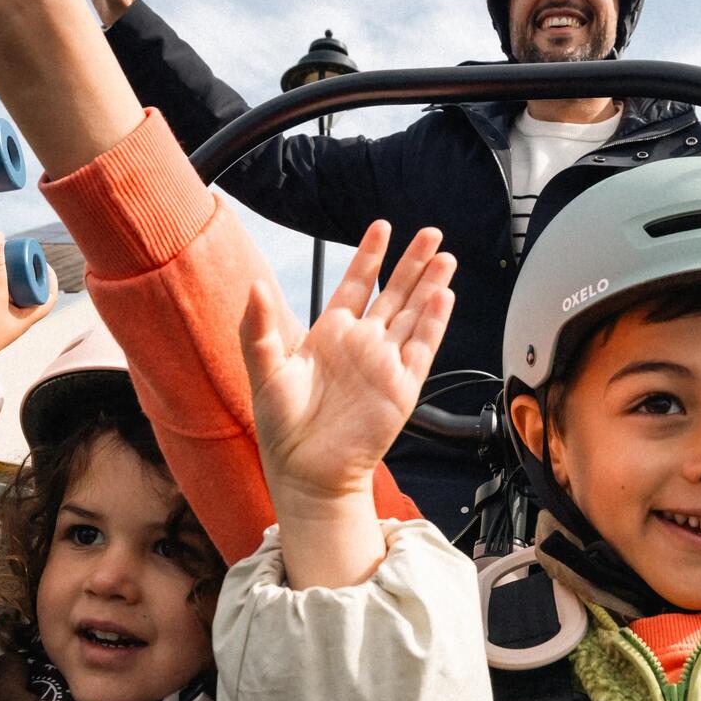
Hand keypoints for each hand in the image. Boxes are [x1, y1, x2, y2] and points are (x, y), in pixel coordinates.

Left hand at [240, 225, 453, 586]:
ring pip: (414, 314)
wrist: (306, 472)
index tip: (382, 228)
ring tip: (445, 256)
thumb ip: (258, 327)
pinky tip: (442, 295)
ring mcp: (384, 365)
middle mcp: (362, 345)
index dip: (370, 256)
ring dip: (430, 285)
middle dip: (412, 262)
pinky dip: (434, 322)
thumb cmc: (282, 427)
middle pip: (395, 294)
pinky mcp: (402, 388)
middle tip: (431, 233)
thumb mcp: (264, 369)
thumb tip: (256, 285)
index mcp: (330, 335)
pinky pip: (422, 348)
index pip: (356, 285)